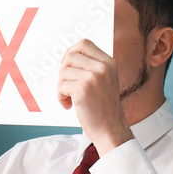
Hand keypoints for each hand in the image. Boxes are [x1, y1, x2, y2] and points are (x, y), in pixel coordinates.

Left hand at [56, 39, 131, 155]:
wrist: (111, 129)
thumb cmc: (105, 108)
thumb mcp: (106, 81)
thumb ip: (92, 67)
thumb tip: (67, 57)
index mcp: (109, 63)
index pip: (84, 44)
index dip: (71, 52)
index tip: (67, 65)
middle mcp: (102, 67)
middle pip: (70, 56)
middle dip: (63, 71)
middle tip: (67, 85)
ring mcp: (93, 78)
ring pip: (63, 72)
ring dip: (62, 86)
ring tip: (69, 97)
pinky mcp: (82, 90)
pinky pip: (61, 86)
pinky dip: (61, 97)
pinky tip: (69, 105)